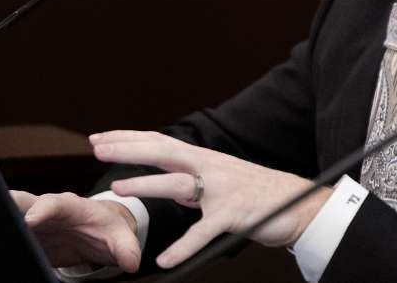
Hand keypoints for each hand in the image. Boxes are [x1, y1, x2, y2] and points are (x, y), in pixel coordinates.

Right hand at [9, 189, 141, 272]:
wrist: (99, 232)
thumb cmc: (108, 228)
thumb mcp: (121, 236)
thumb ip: (126, 248)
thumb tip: (131, 262)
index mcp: (70, 205)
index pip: (54, 202)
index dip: (42, 209)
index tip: (30, 219)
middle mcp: (47, 211)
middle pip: (22, 203)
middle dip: (7, 204)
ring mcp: (33, 224)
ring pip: (11, 218)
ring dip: (1, 223)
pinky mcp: (27, 239)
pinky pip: (13, 238)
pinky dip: (4, 242)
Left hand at [90, 130, 331, 268]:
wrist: (298, 202)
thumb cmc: (256, 192)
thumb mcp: (221, 177)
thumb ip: (194, 179)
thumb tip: (168, 181)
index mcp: (204, 159)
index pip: (161, 142)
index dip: (129, 138)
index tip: (100, 137)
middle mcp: (211, 167)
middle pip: (164, 151)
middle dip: (129, 148)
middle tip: (97, 147)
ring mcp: (222, 190)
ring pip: (179, 184)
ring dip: (146, 185)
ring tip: (118, 188)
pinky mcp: (234, 215)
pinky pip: (204, 232)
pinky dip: (184, 247)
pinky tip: (165, 259)